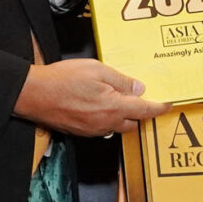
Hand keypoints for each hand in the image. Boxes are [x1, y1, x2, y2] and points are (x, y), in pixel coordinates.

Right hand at [16, 58, 168, 137]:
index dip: (159, 107)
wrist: (34, 95)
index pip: (145, 110)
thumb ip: (120, 80)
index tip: (168, 103)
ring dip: (123, 116)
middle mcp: (106, 123)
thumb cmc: (62, 79)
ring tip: (117, 98)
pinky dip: (107, 118)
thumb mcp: (96, 69)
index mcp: (113, 107)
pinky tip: (99, 104)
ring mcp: (93, 130)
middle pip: (133, 123)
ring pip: (118, 126)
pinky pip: (103, 128)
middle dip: (140, 112)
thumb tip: (138, 88)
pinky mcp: (82, 132)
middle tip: (139, 97)